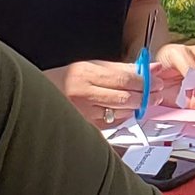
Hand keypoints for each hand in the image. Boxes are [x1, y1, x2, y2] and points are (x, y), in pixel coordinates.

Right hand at [57, 57, 174, 125]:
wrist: (37, 98)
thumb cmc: (66, 80)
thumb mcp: (90, 66)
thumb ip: (121, 68)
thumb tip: (151, 67)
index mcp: (85, 73)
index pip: (123, 78)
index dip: (144, 80)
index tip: (156, 80)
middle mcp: (83, 94)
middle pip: (124, 97)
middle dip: (146, 96)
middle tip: (157, 93)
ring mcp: (83, 113)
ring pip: (120, 113)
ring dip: (136, 108)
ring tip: (144, 101)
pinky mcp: (84, 128)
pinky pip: (112, 123)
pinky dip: (122, 117)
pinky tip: (126, 111)